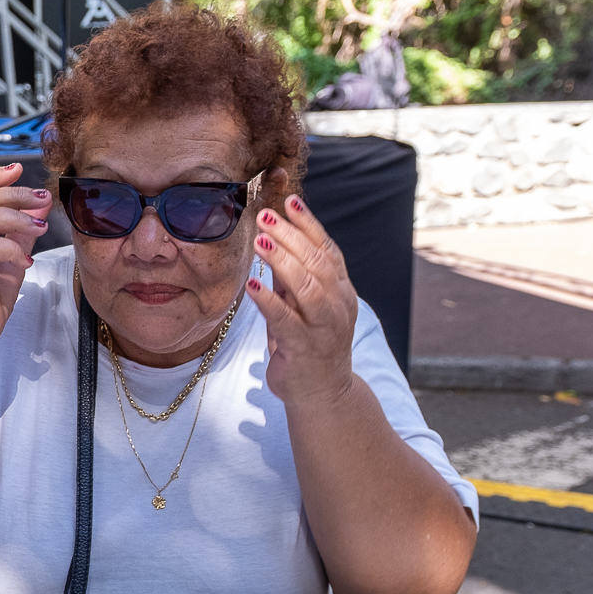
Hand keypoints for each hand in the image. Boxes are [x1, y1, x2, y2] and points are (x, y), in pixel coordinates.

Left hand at [244, 182, 358, 407]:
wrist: (323, 393)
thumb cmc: (309, 344)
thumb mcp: (305, 305)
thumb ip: (295, 277)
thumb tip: (275, 240)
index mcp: (340, 290)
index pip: (327, 249)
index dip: (309, 224)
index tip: (290, 200)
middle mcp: (338, 305)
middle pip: (317, 262)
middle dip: (291, 236)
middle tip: (266, 215)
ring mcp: (324, 327)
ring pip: (307, 287)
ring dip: (283, 261)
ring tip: (260, 241)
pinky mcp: (304, 348)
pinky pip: (286, 320)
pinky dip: (269, 301)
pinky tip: (252, 286)